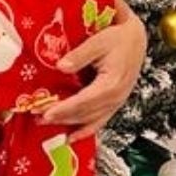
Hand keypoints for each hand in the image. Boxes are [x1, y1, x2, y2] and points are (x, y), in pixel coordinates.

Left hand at [36, 2, 146, 138]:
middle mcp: (115, 97)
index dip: (63, 109)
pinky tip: (72, 137)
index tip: (46, 113)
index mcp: (111, 84)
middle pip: (84, 113)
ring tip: (47, 124)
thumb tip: (61, 67)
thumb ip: (79, 55)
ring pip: (90, 119)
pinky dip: (85, 131)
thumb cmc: (119, 38)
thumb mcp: (98, 41)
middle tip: (38, 117)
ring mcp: (116, 102)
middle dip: (60, 117)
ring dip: (68, 123)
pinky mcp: (115, 103)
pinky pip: (99, 121)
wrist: (137, 39)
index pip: (83, 101)